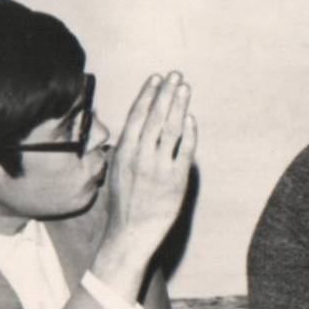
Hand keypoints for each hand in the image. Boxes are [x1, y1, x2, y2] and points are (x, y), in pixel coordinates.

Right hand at [93, 71, 197, 300]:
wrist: (130, 233)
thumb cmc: (123, 202)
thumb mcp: (116, 170)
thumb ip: (126, 148)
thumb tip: (136, 127)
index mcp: (123, 152)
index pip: (136, 115)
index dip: (147, 94)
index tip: (156, 78)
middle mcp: (140, 157)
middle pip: (155, 117)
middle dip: (166, 93)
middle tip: (176, 75)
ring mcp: (159, 168)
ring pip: (170, 130)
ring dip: (179, 106)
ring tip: (185, 88)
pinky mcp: (176, 181)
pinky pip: (185, 152)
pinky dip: (189, 133)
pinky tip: (192, 118)